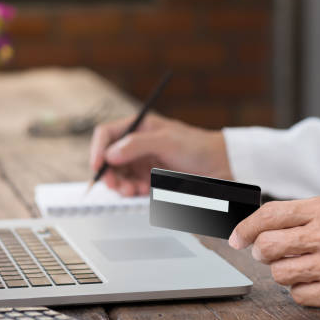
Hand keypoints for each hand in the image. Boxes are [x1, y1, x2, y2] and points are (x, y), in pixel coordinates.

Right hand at [90, 114, 231, 195]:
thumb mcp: (167, 141)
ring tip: (133, 191)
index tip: (98, 167)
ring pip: (119, 176)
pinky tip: (145, 191)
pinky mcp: (149, 179)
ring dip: (122, 185)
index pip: (106, 135)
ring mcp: (142, 163)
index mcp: (138, 128)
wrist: (221, 166)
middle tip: (117, 186)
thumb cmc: (199, 147)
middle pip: (108, 159)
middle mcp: (136, 145)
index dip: (98, 149)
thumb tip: (111, 153)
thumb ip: (137, 145)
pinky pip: (132, 187)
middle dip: (110, 174)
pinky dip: (134, 192)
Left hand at [228, 196, 319, 307]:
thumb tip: (251, 232)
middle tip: (269, 251)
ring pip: (278, 274)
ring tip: (301, 263)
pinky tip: (316, 278)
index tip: (235, 238)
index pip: (270, 216)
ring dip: (282, 270)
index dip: (245, 228)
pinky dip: (299, 288)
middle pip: (267, 247)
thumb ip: (294, 215)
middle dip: (261, 251)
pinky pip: (297, 295)